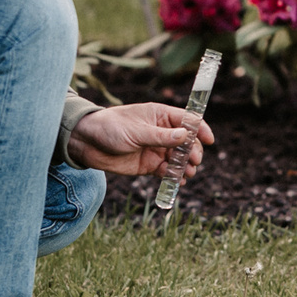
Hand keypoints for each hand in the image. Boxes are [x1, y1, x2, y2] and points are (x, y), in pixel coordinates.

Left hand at [66, 101, 214, 178]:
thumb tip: (185, 136)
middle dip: (193, 151)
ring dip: (186, 165)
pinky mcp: (149, 165)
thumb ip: (161, 136)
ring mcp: (156, 149)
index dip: (200, 129)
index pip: (188, 120)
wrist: (87, 143)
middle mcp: (162, 132)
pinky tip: (178, 181)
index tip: (209, 140)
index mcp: (161, 116)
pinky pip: (167, 171)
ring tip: (188, 173)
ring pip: (179, 158)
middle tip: (193, 161)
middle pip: (187, 142)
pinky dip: (174, 176)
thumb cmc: (110, 128)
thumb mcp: (136, 131)